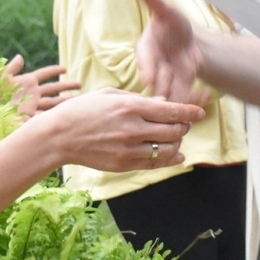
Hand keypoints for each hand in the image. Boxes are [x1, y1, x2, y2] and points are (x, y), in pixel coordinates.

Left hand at [4, 54, 79, 115]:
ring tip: (80, 101)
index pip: (44, 74)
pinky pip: (46, 116)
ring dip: (65, 102)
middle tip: (80, 85)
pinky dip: (56, 115)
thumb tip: (20, 57)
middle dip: (67, 86)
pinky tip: (67, 116)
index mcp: (26, 82)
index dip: (54, 70)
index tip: (65, 68)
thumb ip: (10, 69)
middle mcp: (32, 93)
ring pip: (53, 103)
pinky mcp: (30, 117)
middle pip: (54, 88)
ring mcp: (33, 106)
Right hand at [41, 87, 202, 171]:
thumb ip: (139, 100)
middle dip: (184, 126)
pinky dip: (170, 159)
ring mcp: (129, 148)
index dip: (190, 112)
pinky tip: (176, 155)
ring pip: (168, 148)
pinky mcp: (124, 164)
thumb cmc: (83, 110)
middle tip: (184, 123)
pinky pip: (155, 163)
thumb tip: (163, 104)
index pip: (171, 110)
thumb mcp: (109, 95)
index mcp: (130, 106)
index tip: (200, 112)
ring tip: (176, 137)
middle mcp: (133, 128)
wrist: (59, 136)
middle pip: (174, 130)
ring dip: (177, 143)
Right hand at [136, 0, 203, 103]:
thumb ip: (154, 1)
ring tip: (190, 103)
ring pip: (171, 92)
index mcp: (146, 50)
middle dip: (164, 89)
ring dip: (180, 99)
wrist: (183, 36)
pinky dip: (195, 97)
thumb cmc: (169, 22)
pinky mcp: (181, 84)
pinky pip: (186, 94)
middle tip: (169, 100)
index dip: (147, 69)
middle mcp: (154, 67)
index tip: (148, 79)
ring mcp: (167, 78)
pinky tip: (207, 95)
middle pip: (157, 81)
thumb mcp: (165, 10)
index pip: (145, 60)